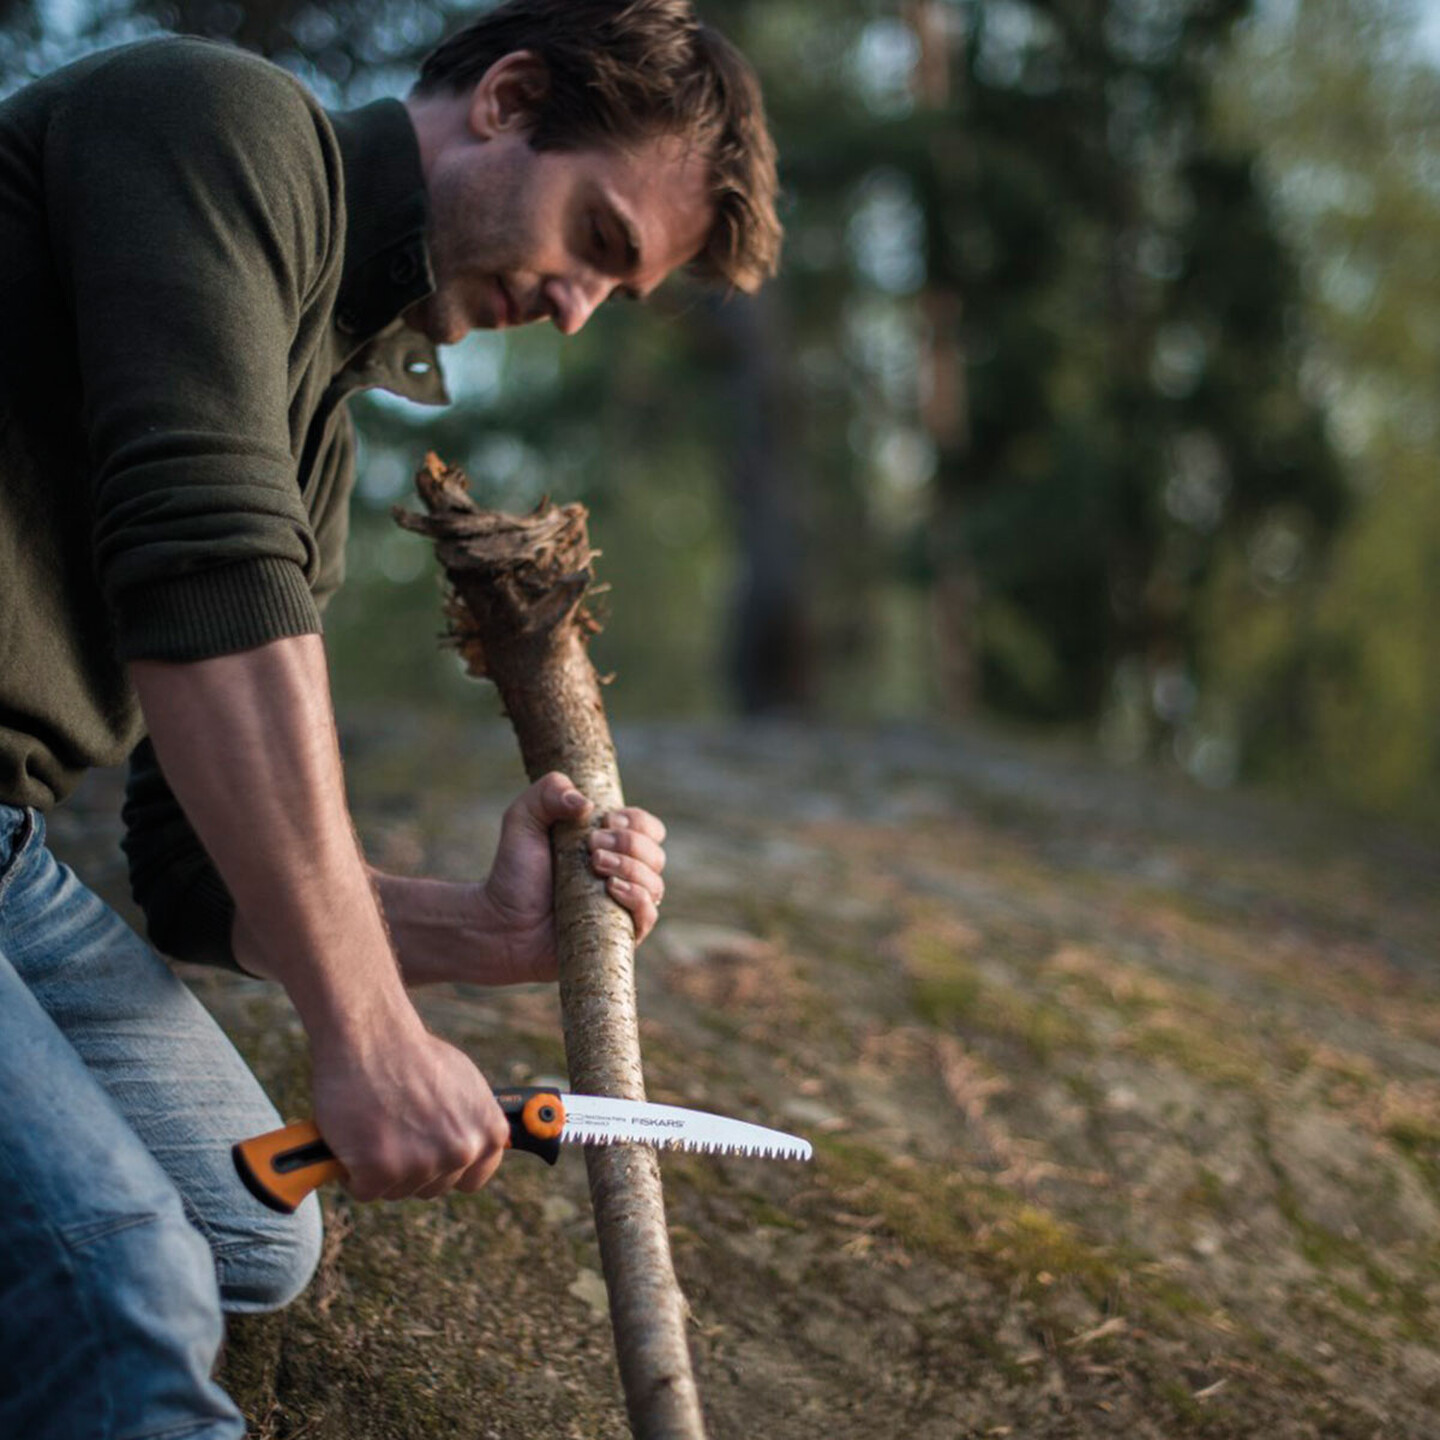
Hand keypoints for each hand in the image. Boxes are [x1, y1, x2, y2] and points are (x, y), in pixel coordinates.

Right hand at [310, 1009, 509, 1200]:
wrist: (371, 1036)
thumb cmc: (413, 1056)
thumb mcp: (465, 1086)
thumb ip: (473, 1123)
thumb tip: (480, 1147)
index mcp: (488, 1132)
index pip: (472, 1180)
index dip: (446, 1169)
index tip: (428, 1152)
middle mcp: (462, 1151)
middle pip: (431, 1189)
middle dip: (410, 1167)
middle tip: (394, 1128)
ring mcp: (422, 1163)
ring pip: (396, 1191)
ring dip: (381, 1168)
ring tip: (376, 1125)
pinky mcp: (380, 1170)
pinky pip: (364, 1190)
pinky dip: (353, 1171)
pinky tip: (355, 1137)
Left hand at [483, 771, 667, 982]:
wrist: (501, 923)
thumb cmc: (514, 873)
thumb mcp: (523, 819)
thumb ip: (549, 792)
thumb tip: (588, 804)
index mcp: (610, 845)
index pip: (647, 828)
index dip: (635, 821)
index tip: (605, 820)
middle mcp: (623, 875)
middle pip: (655, 853)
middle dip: (629, 843)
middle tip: (591, 845)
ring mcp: (623, 906)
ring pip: (655, 883)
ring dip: (630, 867)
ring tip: (595, 865)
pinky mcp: (620, 935)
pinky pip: (649, 915)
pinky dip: (637, 896)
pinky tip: (611, 888)